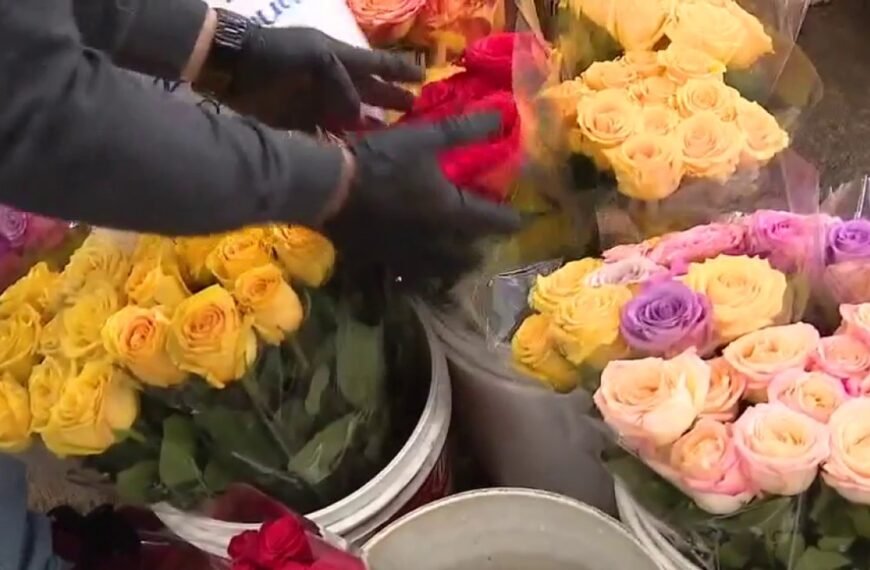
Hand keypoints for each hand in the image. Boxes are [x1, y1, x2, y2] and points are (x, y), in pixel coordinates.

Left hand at [219, 27, 422, 130]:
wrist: (231, 67)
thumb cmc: (276, 53)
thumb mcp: (316, 55)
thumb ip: (342, 80)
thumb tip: (360, 111)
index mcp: (338, 56)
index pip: (377, 64)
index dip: (400, 70)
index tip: (424, 77)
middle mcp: (331, 79)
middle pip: (367, 90)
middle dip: (389, 97)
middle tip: (413, 107)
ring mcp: (316, 100)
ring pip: (349, 114)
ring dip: (368, 122)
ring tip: (390, 132)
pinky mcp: (299, 121)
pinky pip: (326, 133)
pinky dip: (340, 142)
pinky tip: (355, 151)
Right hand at [325, 113, 521, 282]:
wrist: (328, 187)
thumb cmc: (381, 159)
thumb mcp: (425, 138)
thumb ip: (466, 130)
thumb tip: (503, 117)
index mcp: (452, 212)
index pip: (493, 221)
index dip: (511, 219)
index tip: (521, 220)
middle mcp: (437, 242)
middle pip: (470, 254)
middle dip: (482, 247)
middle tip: (485, 237)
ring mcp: (410, 256)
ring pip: (443, 269)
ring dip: (456, 263)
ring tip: (459, 255)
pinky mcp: (385, 261)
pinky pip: (414, 273)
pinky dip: (424, 269)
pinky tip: (420, 261)